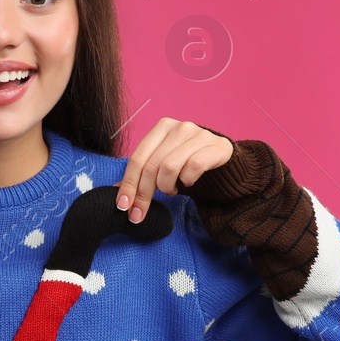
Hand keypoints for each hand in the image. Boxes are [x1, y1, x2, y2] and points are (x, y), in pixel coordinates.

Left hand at [115, 119, 233, 222]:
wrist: (224, 160)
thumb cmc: (189, 162)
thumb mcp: (163, 166)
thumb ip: (142, 174)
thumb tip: (115, 192)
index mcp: (162, 127)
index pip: (137, 158)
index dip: (128, 184)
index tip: (123, 207)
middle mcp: (179, 127)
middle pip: (152, 166)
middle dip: (143, 194)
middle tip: (140, 214)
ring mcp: (199, 135)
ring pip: (170, 167)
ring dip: (167, 187)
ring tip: (172, 189)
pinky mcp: (216, 147)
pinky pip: (193, 168)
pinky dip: (187, 181)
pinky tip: (188, 182)